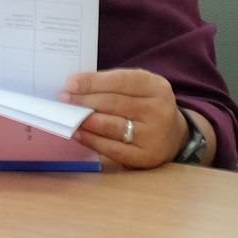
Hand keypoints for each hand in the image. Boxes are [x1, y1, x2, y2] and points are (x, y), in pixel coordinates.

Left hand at [60, 69, 191, 169]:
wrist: (174, 135)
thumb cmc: (145, 105)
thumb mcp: (138, 87)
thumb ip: (111, 84)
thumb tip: (74, 86)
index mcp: (156, 87)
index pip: (120, 81)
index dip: (93, 82)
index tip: (70, 84)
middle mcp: (159, 110)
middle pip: (113, 103)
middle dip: (84, 101)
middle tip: (63, 99)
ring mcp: (154, 135)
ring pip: (111, 126)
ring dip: (84, 120)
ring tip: (67, 115)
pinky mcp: (146, 156)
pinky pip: (112, 148)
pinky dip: (90, 140)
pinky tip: (77, 133)